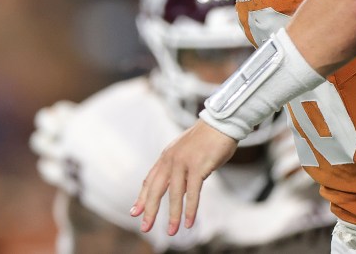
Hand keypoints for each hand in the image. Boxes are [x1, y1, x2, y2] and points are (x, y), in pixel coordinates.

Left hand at [130, 120, 237, 235]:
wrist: (220, 123)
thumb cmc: (206, 140)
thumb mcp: (186, 154)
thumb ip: (179, 171)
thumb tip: (179, 193)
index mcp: (166, 156)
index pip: (150, 180)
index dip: (142, 197)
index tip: (135, 212)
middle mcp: (170, 159)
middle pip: (156, 189)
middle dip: (150, 210)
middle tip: (145, 228)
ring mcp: (183, 162)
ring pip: (174, 194)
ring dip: (172, 215)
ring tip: (171, 232)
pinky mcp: (198, 166)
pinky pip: (192, 193)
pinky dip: (190, 209)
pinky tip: (189, 222)